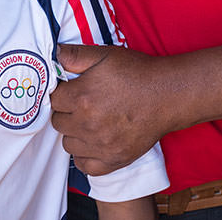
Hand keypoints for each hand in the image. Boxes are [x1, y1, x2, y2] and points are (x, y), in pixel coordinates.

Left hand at [50, 44, 171, 176]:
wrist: (168, 95)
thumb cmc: (136, 73)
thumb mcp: (104, 55)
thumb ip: (74, 55)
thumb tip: (54, 55)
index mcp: (82, 98)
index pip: (53, 99)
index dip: (61, 93)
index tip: (70, 90)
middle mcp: (88, 124)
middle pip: (58, 122)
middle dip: (66, 112)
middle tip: (80, 104)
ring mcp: (101, 145)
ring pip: (68, 144)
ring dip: (74, 133)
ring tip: (88, 122)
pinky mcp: (115, 159)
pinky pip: (86, 166)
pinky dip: (85, 156)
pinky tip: (92, 143)